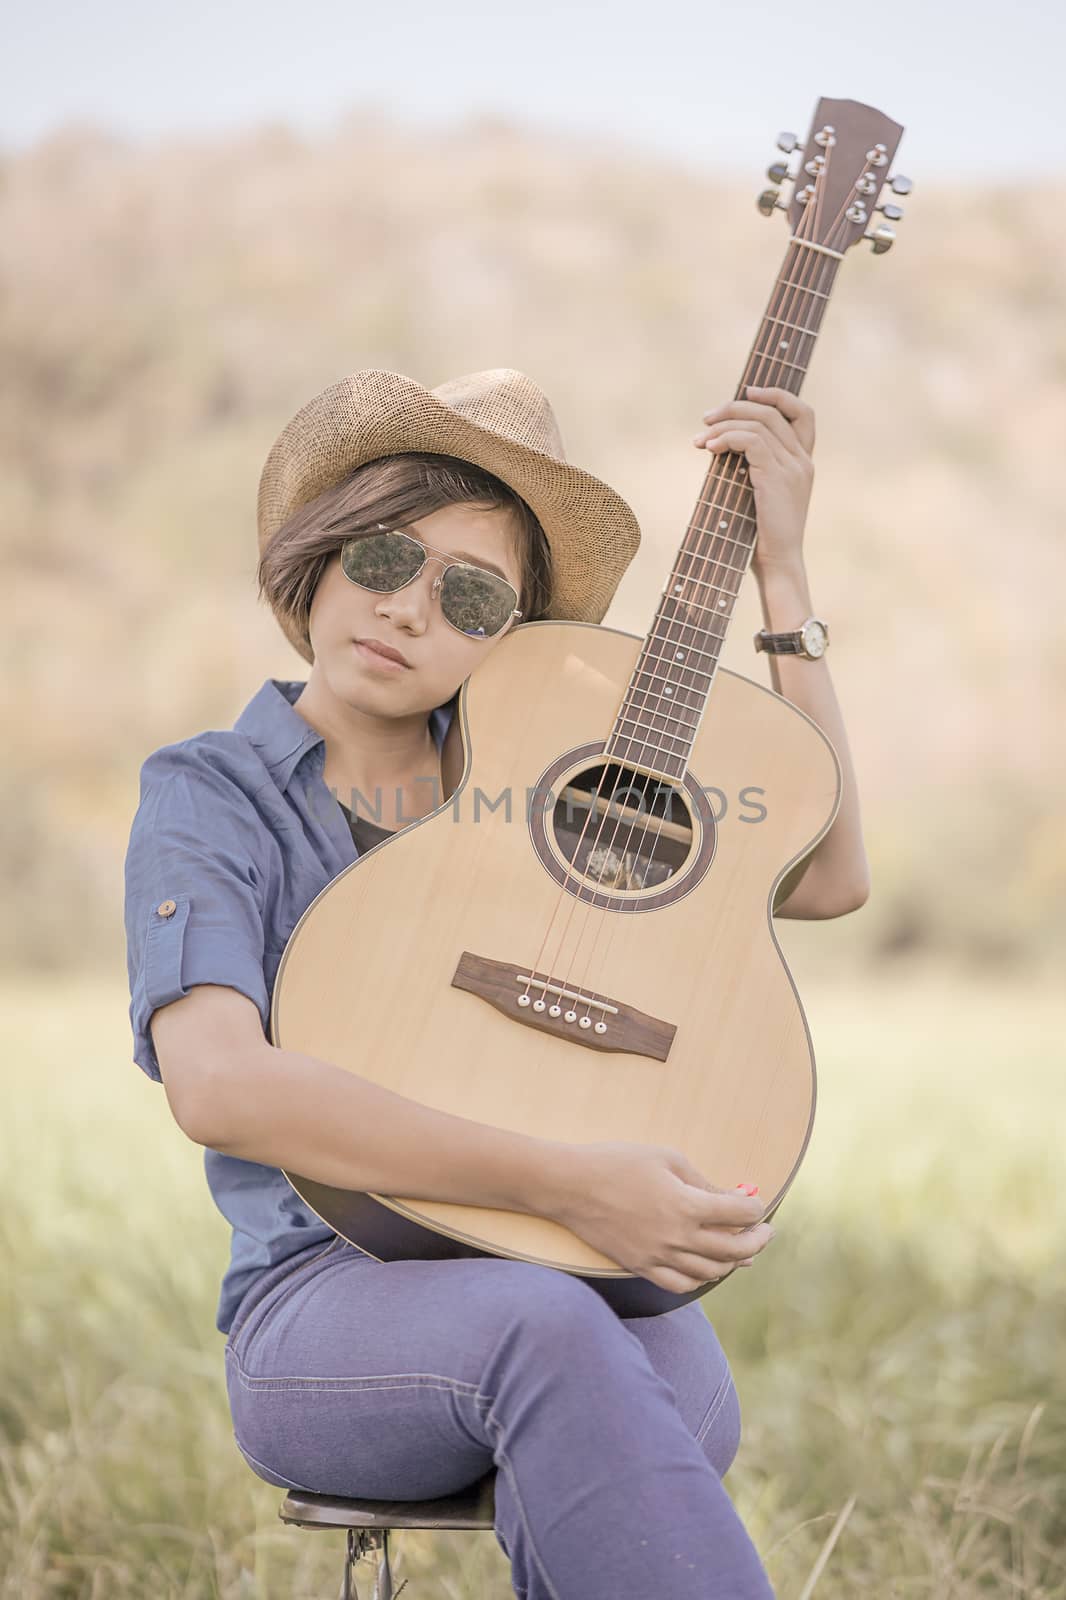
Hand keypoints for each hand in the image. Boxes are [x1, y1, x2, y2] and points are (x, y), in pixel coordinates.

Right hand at [550, 1141, 774, 1294]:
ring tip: (740, 1249)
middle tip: (765, 1232)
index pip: (740, 1215)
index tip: (757, 1203)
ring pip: (711, 1272)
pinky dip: (701, 1279)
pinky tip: (707, 1267)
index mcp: (686, 1205)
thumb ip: (704, 1182)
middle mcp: (677, 1238)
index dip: (756, 1209)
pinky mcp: (641, 1267)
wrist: (571, 1186)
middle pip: (734, 1250)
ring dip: (733, 1262)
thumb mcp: (667, 1159)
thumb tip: (735, 1197)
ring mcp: (659, 1257)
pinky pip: (681, 1285)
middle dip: (757, 1240)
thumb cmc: (618, 1162)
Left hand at [692, 385, 814, 573]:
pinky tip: (709, 449)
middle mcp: (803, 461)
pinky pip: (751, 441)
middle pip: (772, 412)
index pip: (803, 413)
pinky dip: (727, 439)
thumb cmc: (762, 535)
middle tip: (706, 418)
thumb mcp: (762, 494)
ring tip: (700, 438)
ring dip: (724, 424)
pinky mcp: (777, 478)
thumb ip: (755, 468)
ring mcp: (793, 468)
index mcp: (804, 462)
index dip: (777, 395)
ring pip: (759, 423)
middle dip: (735, 407)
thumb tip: (722, 443)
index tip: (747, 391)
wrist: (777, 563)